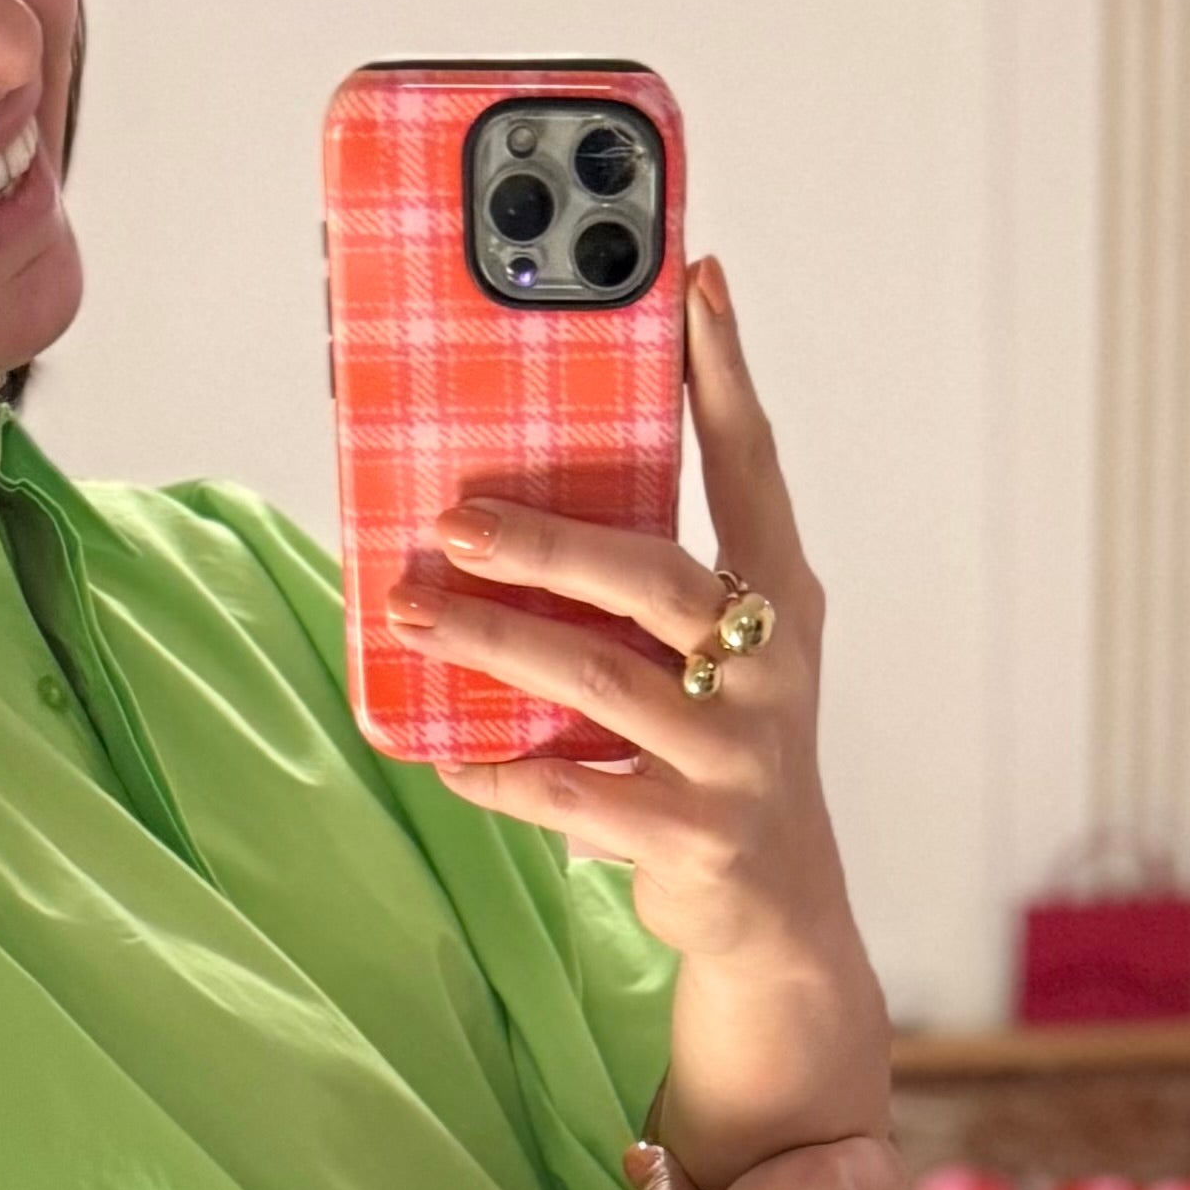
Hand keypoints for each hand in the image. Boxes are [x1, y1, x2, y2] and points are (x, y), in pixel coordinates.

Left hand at [382, 252, 865, 1009]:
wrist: (778, 911)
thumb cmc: (719, 751)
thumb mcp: (713, 658)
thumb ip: (643, 588)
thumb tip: (498, 500)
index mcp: (781, 599)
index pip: (754, 467)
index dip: (725, 373)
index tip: (695, 278)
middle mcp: (772, 668)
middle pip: (654, 577)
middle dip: (548, 542)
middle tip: (453, 518)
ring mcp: (738, 758)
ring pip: (599, 682)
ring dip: (492, 643)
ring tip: (408, 612)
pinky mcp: (694, 838)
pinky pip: (574, 793)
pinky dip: (499, 770)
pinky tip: (443, 753)